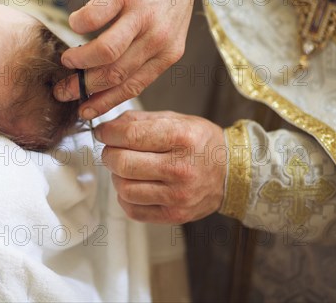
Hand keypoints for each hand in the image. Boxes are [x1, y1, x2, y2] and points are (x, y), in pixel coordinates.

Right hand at [54, 0, 199, 119]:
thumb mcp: (167, 34)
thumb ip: (144, 58)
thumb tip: (107, 85)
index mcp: (167, 53)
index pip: (132, 87)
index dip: (104, 103)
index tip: (84, 112)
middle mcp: (157, 37)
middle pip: (114, 73)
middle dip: (83, 87)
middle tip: (64, 90)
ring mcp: (141, 14)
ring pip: (105, 52)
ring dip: (80, 60)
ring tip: (67, 59)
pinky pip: (94, 16)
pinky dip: (78, 24)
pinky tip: (74, 23)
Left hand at [94, 111, 226, 223]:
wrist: (232, 171)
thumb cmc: (200, 142)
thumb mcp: (176, 119)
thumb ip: (140, 120)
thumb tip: (108, 126)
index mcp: (182, 138)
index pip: (130, 135)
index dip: (108, 133)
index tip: (104, 132)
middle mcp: (181, 169)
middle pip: (122, 164)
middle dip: (109, 154)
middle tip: (112, 149)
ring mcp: (178, 196)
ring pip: (124, 188)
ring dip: (116, 176)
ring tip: (125, 168)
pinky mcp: (174, 215)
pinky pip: (132, 209)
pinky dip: (125, 196)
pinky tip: (134, 184)